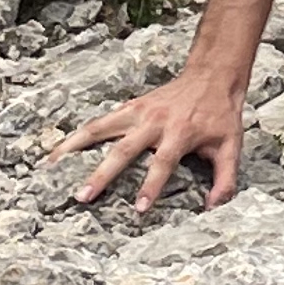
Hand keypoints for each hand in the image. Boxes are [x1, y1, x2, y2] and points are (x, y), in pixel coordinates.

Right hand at [45, 62, 247, 214]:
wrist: (212, 75)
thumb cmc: (221, 115)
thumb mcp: (232, 146)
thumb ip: (225, 179)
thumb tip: (213, 209)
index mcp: (180, 133)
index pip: (162, 163)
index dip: (151, 186)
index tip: (139, 210)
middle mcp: (155, 121)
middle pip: (123, 149)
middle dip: (102, 175)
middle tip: (82, 197)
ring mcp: (139, 111)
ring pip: (101, 128)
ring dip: (75, 146)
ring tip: (51, 165)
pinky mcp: (130, 106)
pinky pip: (101, 121)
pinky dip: (80, 134)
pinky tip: (61, 149)